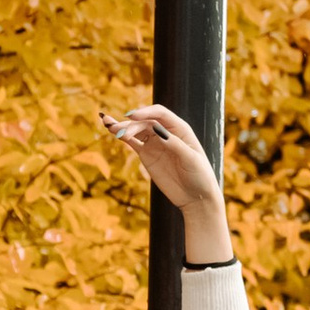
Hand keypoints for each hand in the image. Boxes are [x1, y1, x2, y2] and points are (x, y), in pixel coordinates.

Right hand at [103, 102, 230, 261]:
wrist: (196, 197)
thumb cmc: (199, 176)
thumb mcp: (190, 159)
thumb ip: (174, 144)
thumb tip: (156, 129)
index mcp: (180, 129)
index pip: (160, 114)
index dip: (145, 112)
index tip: (132, 117)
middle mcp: (166, 133)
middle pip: (145, 122)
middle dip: (131, 124)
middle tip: (119, 132)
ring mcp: (155, 143)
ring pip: (136, 130)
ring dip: (123, 127)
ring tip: (109, 126)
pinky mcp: (147, 155)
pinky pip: (132, 142)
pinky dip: (122, 136)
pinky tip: (111, 130)